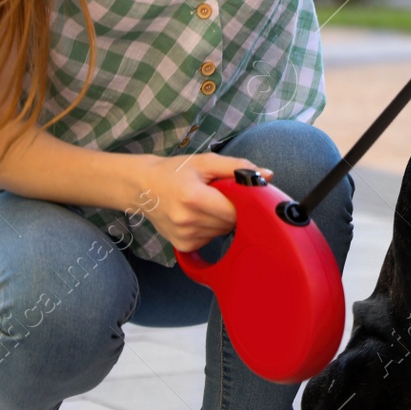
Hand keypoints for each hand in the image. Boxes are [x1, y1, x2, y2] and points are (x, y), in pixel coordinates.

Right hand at [136, 152, 275, 252]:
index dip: (243, 201)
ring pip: (223, 232)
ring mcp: (184, 237)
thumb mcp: (205, 162)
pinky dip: (211, 228)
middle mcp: (188, 221)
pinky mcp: (183, 246)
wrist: (143, 188)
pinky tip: (199, 216)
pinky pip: (211, 239)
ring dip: (222, 220)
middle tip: (221, 195)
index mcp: (194, 198)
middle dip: (233, 209)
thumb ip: (237, 167)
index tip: (242, 192)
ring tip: (207, 204)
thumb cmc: (175, 171)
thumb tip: (267, 175)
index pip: (235, 209)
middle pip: (230, 222)